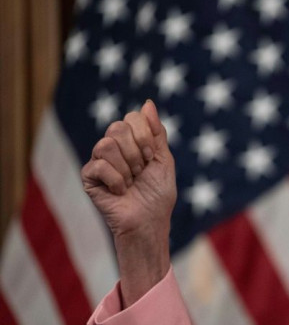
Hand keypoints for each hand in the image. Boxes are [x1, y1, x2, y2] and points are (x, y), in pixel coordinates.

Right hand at [81, 100, 176, 305]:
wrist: (149, 221)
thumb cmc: (158, 195)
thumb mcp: (163, 160)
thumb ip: (157, 132)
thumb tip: (147, 103)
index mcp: (132, 141)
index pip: (133, 118)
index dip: (146, 137)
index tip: (152, 157)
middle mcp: (113, 147)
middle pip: (118, 127)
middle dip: (137, 152)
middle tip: (141, 171)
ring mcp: (99, 160)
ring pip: (106, 144)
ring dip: (126, 167)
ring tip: (130, 182)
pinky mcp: (88, 176)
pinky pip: (99, 164)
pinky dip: (116, 180)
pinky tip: (120, 191)